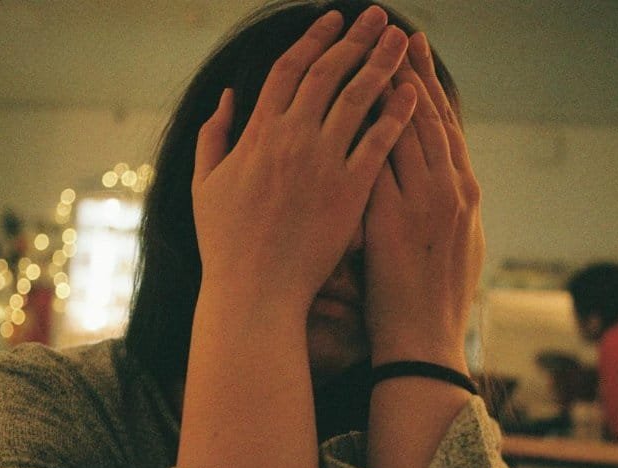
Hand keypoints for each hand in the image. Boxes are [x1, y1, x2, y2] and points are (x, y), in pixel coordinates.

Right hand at [192, 6, 416, 316]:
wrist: (254, 291)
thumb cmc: (225, 244)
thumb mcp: (205, 184)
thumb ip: (214, 136)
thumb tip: (227, 97)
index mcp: (257, 133)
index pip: (289, 69)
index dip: (314, 39)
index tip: (334, 19)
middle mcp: (292, 139)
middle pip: (329, 73)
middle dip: (356, 38)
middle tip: (380, 17)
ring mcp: (323, 164)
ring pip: (358, 98)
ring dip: (382, 64)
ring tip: (402, 42)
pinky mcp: (350, 192)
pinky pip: (379, 143)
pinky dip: (396, 115)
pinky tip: (413, 94)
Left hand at [363, 32, 483, 371]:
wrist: (424, 345)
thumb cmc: (433, 303)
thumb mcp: (456, 247)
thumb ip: (447, 208)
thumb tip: (443, 183)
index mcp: (466, 193)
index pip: (445, 126)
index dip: (430, 87)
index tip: (415, 55)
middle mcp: (452, 189)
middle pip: (428, 116)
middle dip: (411, 70)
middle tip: (395, 31)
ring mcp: (426, 202)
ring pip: (407, 129)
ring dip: (388, 88)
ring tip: (372, 51)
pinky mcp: (395, 219)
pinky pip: (378, 162)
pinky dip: (368, 130)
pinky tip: (351, 106)